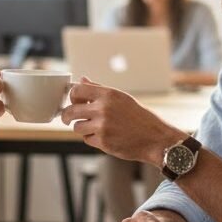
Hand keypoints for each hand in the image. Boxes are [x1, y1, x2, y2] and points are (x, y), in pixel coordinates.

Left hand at [60, 77, 180, 164]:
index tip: (74, 102)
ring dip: (83, 128)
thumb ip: (99, 89)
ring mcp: (102, 126)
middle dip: (66, 116)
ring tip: (96, 127)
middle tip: (67, 118)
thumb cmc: (139, 117)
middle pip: (70, 111)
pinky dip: (92, 138)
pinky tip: (105, 136)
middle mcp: (103, 108)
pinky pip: (87, 139)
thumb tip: (82, 79)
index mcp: (108, 94)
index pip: (77, 90)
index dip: (72, 96)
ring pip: (77, 127)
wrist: (155, 138)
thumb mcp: (121, 98)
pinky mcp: (103, 142)